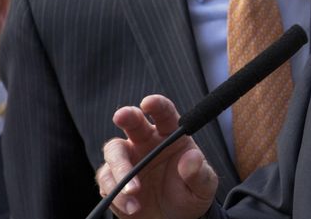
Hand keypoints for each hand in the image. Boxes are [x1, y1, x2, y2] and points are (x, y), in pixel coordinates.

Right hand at [96, 95, 218, 218]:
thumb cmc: (189, 195)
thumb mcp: (203, 187)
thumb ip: (199, 172)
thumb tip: (192, 157)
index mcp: (169, 135)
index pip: (164, 113)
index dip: (156, 104)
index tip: (149, 103)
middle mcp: (145, 141)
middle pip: (132, 121)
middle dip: (126, 115)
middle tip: (120, 116)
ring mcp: (128, 159)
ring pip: (114, 151)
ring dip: (120, 168)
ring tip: (135, 191)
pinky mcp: (114, 180)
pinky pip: (107, 181)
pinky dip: (117, 195)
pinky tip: (133, 207)